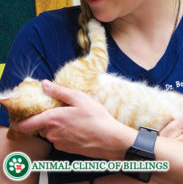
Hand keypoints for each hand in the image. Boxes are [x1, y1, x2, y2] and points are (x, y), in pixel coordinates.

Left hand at [13, 80, 136, 159]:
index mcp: (52, 119)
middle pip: (41, 124)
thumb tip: (45, 84)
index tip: (25, 113)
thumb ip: (59, 91)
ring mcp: (59, 143)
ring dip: (57, 124)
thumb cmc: (96, 118)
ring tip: (74, 118)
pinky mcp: (66, 149)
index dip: (22, 120)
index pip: (26, 124)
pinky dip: (64, 132)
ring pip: (51, 131)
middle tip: (62, 109)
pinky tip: (78, 127)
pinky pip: (59, 138)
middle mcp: (52, 133)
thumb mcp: (79, 98)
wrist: (109, 140)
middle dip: (48, 116)